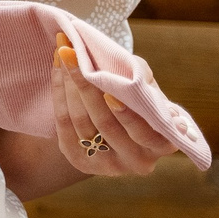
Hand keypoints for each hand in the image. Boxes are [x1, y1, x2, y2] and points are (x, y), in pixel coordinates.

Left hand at [52, 39, 168, 176]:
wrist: (121, 127)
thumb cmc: (141, 102)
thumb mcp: (150, 91)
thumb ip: (143, 78)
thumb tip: (124, 64)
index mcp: (161, 145)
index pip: (141, 131)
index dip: (125, 113)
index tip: (109, 90)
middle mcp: (136, 161)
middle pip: (105, 123)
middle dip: (86, 85)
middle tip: (71, 52)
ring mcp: (107, 165)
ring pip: (80, 121)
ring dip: (68, 83)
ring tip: (62, 54)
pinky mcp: (80, 160)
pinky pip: (63, 124)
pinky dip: (59, 93)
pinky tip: (57, 69)